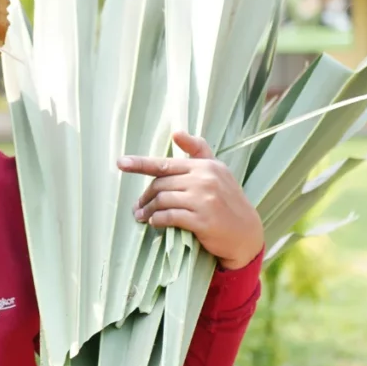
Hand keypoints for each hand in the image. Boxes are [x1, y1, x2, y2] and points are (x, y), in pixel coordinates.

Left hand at [116, 131, 263, 270]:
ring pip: (162, 200)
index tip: (120, 163)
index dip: (140, 164)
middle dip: (145, 197)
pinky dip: (158, 220)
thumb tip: (177, 132)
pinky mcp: (202, 220)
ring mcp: (204, 200)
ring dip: (148, 210)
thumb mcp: (217, 171)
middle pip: (160, 184)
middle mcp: (205, 179)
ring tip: (141, 217)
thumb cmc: (227, 201)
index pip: (165, 164)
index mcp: (206, 166)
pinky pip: (169, 217)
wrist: (246, 234)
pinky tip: (155, 223)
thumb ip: (198, 151)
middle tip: (137, 207)